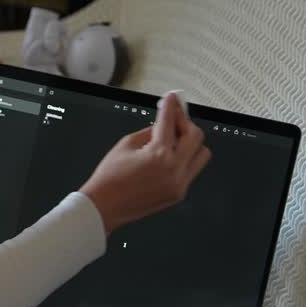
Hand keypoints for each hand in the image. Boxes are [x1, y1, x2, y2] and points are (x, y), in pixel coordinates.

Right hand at [79, 92, 212, 233]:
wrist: (104, 207)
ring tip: (175, 140)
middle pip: (196, 135)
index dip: (171, 106)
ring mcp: (179, 183)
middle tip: (174, 118)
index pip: (170, 122)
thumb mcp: (125, 146)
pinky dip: (184, 159)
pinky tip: (169, 157)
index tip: (172, 99)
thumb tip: (162, 124)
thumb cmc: (109, 179)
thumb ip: (148, 132)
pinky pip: (191, 169)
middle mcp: (174, 169)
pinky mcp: (179, 193)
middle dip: (184, 122)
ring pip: (201, 154)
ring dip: (191, 142)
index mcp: (158, 154)